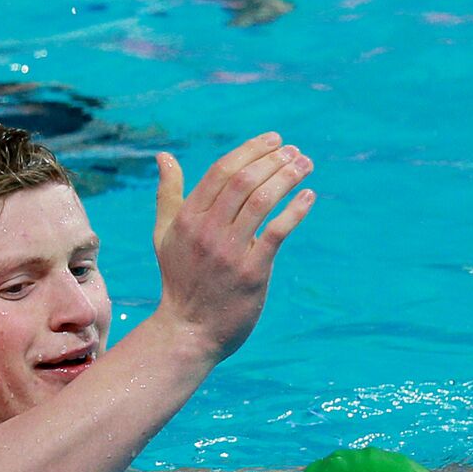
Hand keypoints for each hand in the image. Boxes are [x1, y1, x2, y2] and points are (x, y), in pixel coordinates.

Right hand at [152, 132, 314, 361]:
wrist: (188, 332)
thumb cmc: (179, 280)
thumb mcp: (165, 235)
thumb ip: (168, 194)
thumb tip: (164, 156)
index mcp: (187, 219)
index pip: (222, 171)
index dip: (251, 150)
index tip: (275, 140)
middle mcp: (207, 231)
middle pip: (245, 181)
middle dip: (274, 160)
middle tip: (295, 151)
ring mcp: (229, 252)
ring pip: (263, 201)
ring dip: (288, 177)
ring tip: (306, 165)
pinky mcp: (251, 272)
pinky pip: (278, 232)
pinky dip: (296, 209)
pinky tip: (308, 195)